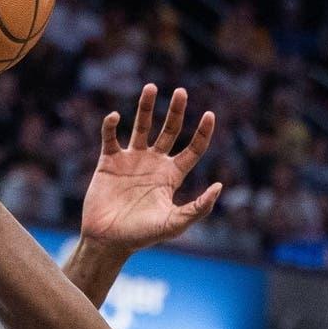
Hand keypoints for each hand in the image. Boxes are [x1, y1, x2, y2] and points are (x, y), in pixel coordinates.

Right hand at [81, 84, 221, 253]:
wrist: (108, 240)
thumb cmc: (142, 236)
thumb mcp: (174, 224)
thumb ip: (197, 208)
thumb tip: (219, 187)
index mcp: (172, 176)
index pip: (193, 149)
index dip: (203, 132)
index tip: (209, 114)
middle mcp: (154, 163)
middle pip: (169, 130)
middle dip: (176, 111)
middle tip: (182, 91)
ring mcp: (131, 160)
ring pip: (141, 126)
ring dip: (146, 107)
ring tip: (151, 87)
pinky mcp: (109, 161)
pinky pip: (110, 137)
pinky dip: (111, 125)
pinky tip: (115, 117)